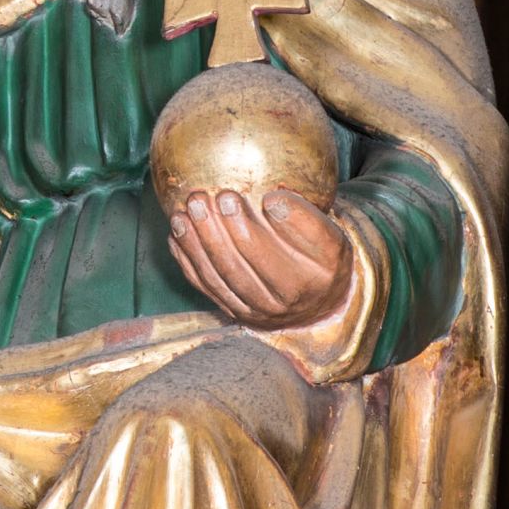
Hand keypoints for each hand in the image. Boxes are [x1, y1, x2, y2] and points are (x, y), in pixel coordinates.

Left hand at [168, 187, 350, 328]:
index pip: (275, 255)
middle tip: (204, 198)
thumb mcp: (331, 239)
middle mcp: (280, 304)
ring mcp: (254, 312)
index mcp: (308, 283)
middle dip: (218, 231)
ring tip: (184, 212)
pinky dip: (187, 260)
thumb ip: (306, 220)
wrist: (319, 306)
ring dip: (196, 244)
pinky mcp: (234, 312)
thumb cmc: (323, 260)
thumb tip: (271, 200)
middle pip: (241, 267)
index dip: (249, 228)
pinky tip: (176, 234)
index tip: (238, 196)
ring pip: (219, 277)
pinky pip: (206, 286)